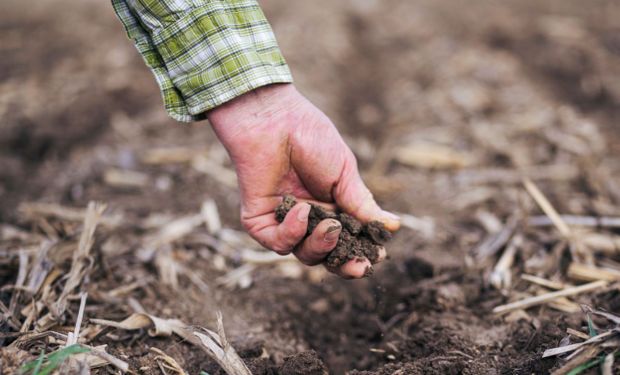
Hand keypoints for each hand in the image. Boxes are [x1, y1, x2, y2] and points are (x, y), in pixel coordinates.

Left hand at [208, 84, 399, 277]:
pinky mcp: (259, 220)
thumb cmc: (310, 138)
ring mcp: (284, 221)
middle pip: (327, 256)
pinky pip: (277, 242)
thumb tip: (393, 226)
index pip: (348, 241)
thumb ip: (362, 204)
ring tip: (330, 226)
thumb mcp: (344, 173)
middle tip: (358, 266)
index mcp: (332, 209)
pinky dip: (291, 233)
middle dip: (343, 264)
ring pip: (303, 254)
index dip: (361, 253)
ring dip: (320, 246)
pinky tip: (301, 211)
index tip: (376, 257)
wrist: (275, 120)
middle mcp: (309, 220)